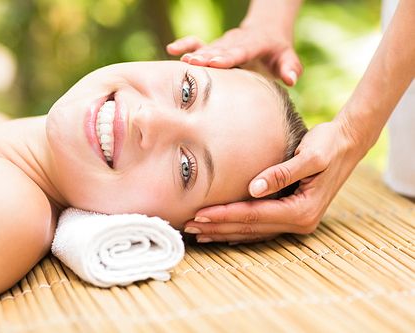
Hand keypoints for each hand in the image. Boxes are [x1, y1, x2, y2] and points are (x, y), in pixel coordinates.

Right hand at [166, 25, 301, 85]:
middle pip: (220, 48)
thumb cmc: (277, 51)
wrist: (266, 32)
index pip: (241, 50)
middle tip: (193, 63)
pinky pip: (198, 42)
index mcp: (255, 43)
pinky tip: (172, 49)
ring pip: (208, 47)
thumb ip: (290, 67)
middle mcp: (236, 41)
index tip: (216, 63)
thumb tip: (291, 80)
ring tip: (183, 62)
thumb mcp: (288, 58)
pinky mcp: (214, 46)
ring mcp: (223, 43)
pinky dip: (186, 44)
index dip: (229, 57)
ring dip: (195, 54)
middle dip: (207, 56)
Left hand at [183, 120, 365, 242]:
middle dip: (217, 227)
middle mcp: (300, 222)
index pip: (253, 215)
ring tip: (197, 232)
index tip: (198, 213)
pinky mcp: (293, 215)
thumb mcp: (310, 155)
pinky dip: (239, 230)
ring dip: (224, 232)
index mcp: (301, 210)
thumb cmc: (329, 144)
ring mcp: (297, 222)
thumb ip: (281, 173)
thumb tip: (253, 188)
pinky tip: (221, 231)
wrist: (349, 143)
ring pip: (253, 232)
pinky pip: (260, 228)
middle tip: (188, 226)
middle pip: (249, 228)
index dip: (224, 215)